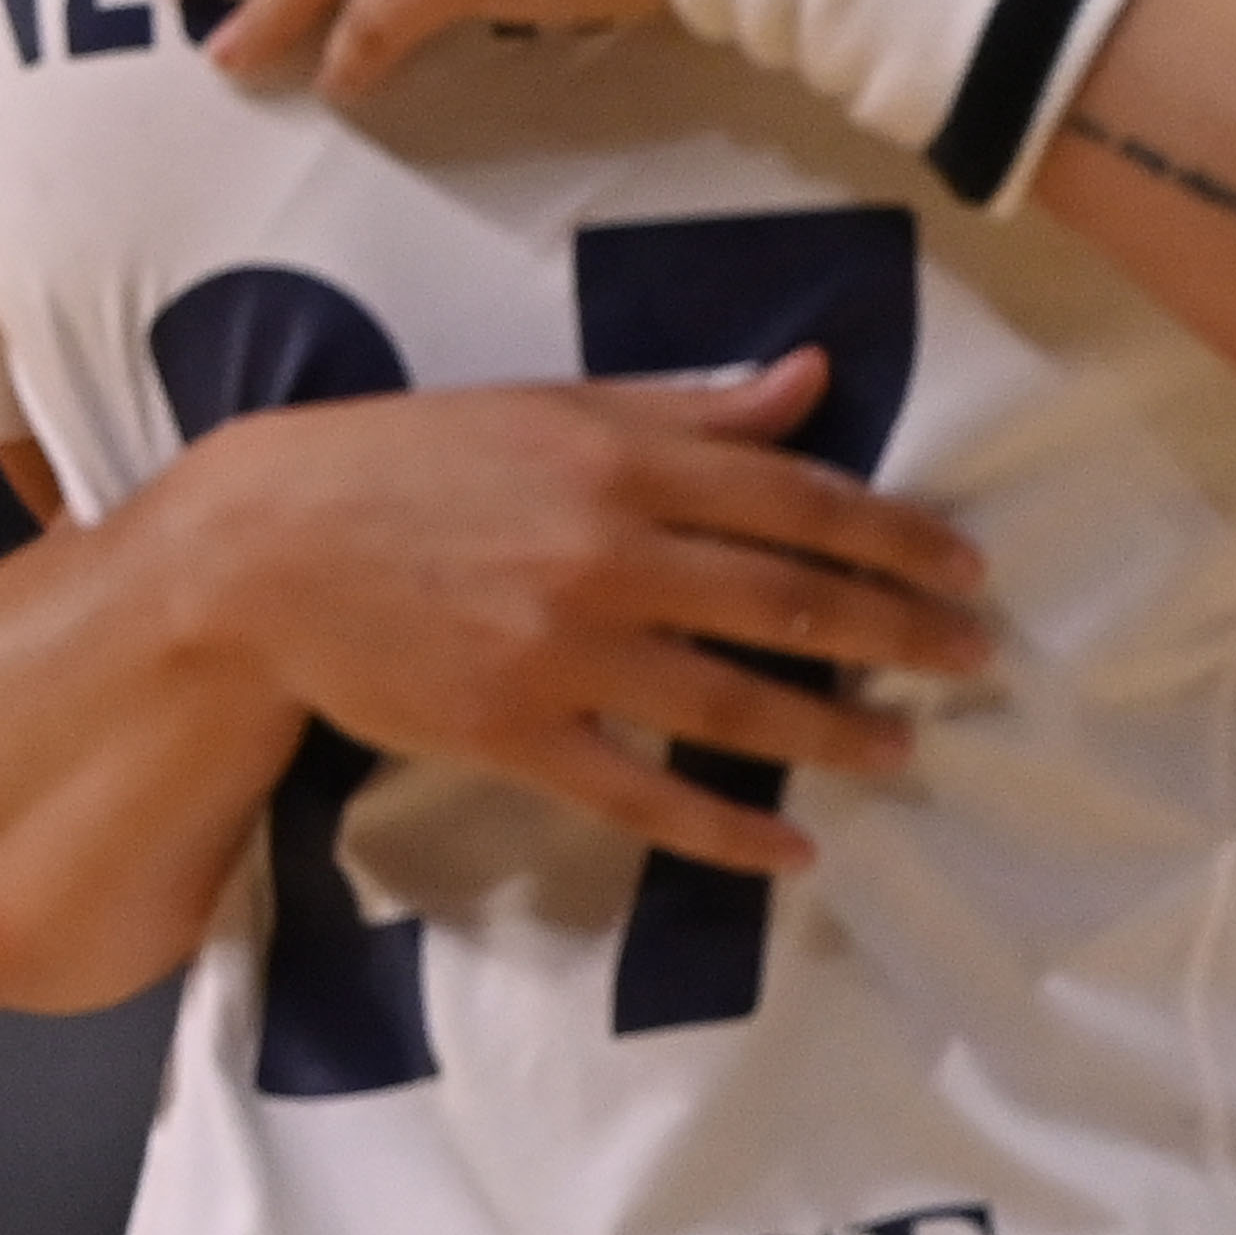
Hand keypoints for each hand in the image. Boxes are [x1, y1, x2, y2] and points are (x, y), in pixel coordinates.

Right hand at [163, 350, 991, 873]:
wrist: (261, 550)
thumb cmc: (402, 459)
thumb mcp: (544, 403)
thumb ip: (683, 406)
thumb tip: (808, 384)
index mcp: (618, 457)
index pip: (798, 497)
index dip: (896, 535)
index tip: (965, 566)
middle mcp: (607, 553)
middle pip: (791, 602)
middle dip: (900, 634)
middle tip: (974, 661)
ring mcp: (563, 652)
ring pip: (736, 704)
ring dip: (836, 732)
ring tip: (903, 751)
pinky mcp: (517, 734)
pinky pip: (643, 794)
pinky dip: (726, 831)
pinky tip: (791, 851)